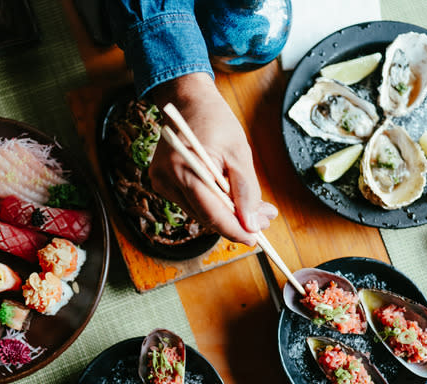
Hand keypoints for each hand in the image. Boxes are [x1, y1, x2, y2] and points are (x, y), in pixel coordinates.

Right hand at [149, 73, 277, 245]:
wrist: (189, 102)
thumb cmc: (215, 121)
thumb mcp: (240, 153)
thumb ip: (246, 191)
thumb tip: (252, 223)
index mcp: (185, 169)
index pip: (211, 213)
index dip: (235, 230)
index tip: (255, 238)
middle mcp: (167, 179)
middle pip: (205, 217)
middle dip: (236, 222)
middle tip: (264, 219)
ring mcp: (161, 182)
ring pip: (199, 213)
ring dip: (226, 215)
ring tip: (253, 209)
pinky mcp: (162, 183)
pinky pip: (191, 203)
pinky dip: (212, 205)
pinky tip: (229, 198)